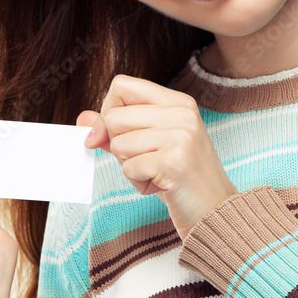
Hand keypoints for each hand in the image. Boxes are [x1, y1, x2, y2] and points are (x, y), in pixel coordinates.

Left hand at [76, 75, 237, 241]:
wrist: (215, 211)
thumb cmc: (179, 178)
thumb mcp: (149, 145)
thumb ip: (116, 129)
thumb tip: (82, 118)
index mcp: (177, 102)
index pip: (121, 86)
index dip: (108, 111)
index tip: (118, 135)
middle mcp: (182, 113)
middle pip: (113, 116)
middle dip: (118, 145)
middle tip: (146, 160)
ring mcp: (181, 136)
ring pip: (118, 143)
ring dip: (129, 166)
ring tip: (156, 173)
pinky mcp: (174, 162)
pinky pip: (128, 168)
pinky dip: (137, 182)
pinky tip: (160, 185)